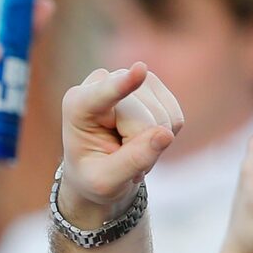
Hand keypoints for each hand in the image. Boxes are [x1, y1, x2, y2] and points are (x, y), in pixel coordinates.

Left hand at [56, 63, 183, 223]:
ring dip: (152, 145)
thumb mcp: (105, 182)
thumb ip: (132, 161)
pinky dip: (164, 137)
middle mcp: (102, 83)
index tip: (140, 70)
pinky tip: (143, 140)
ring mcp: (128, 78)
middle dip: (140, 149)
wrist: (96, 168)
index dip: (124, 84)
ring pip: (163, 118)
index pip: (104, 93)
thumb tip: (165, 135)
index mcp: (77, 105)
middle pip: (145, 120)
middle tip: (120, 162)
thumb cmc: (93, 176)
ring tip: (127, 152)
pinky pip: (175, 117)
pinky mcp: (151, 85)